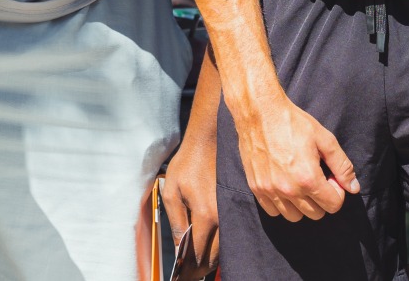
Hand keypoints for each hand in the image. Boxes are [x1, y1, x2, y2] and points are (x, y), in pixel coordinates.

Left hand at [160, 128, 219, 280]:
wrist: (210, 140)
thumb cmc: (188, 162)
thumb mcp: (172, 190)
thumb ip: (176, 221)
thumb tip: (179, 246)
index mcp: (205, 214)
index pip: (198, 253)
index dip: (188, 268)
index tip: (181, 276)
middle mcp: (222, 217)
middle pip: (213, 256)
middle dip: (200, 268)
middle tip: (188, 274)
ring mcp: (232, 213)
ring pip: (223, 248)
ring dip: (211, 259)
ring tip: (197, 265)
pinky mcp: (236, 207)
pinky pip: (230, 235)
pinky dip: (220, 246)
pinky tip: (209, 246)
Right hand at [227, 83, 358, 220]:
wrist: (259, 112)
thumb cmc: (293, 122)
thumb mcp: (325, 139)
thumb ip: (342, 166)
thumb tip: (354, 188)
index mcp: (308, 178)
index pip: (333, 205)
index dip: (337, 191)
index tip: (330, 177)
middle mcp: (289, 190)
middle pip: (316, 214)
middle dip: (321, 199)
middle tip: (316, 178)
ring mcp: (270, 190)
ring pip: (294, 217)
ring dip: (302, 205)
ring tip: (300, 183)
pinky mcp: (256, 187)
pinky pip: (273, 211)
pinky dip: (281, 204)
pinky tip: (284, 186)